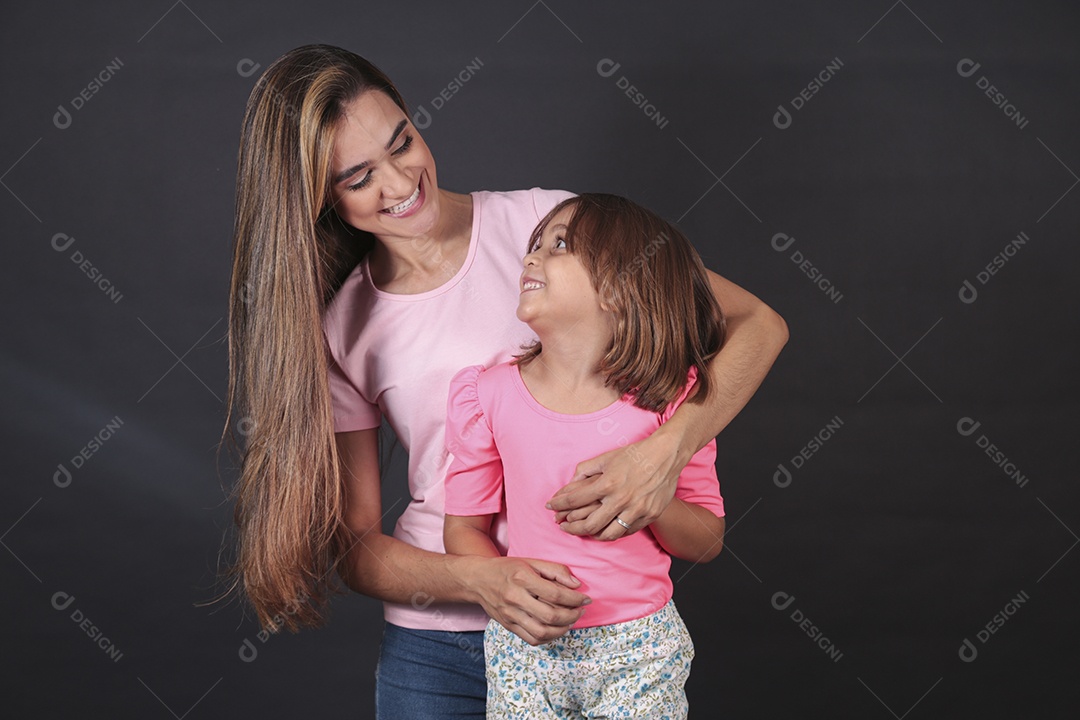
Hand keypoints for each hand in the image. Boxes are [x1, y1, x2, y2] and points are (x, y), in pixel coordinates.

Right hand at [464, 555, 590, 645]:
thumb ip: (555, 570)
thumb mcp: (530, 561)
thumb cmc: (506, 568)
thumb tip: (576, 584)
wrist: (477, 579)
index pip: (556, 594)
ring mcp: (510, 614)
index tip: (585, 598)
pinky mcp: (508, 626)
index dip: (575, 599)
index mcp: (522, 578)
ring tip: (571, 621)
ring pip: (542, 631)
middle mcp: (515, 598)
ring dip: (562, 629)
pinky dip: (548, 637)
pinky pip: (532, 639)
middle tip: (580, 611)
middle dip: (572, 616)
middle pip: (551, 616)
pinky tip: (556, 629)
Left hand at [547, 431, 683, 540]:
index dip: (558, 504)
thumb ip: (586, 470)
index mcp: (607, 484)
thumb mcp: (607, 457)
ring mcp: (636, 510)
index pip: (574, 500)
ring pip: (608, 534)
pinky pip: (627, 531)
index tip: (550, 506)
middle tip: (562, 526)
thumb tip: (571, 483)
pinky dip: (614, 533)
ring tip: (583, 532)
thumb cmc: (635, 454)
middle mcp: (620, 500)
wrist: (666, 455)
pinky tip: (606, 530)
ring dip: (592, 535)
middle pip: (589, 525)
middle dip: (571, 527)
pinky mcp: (649, 516)